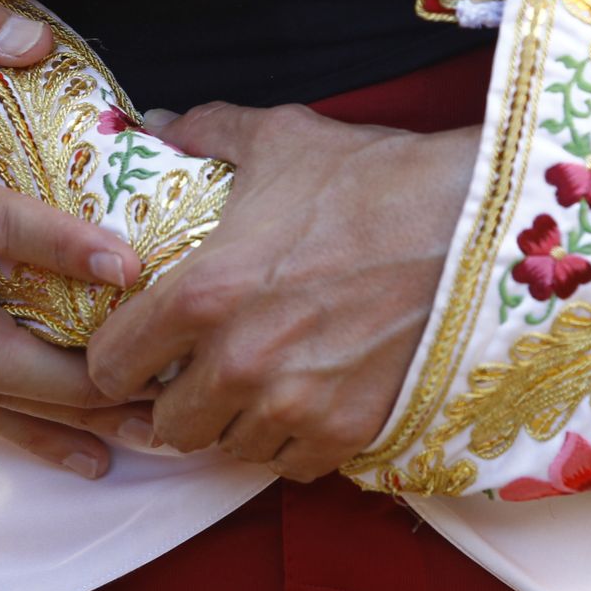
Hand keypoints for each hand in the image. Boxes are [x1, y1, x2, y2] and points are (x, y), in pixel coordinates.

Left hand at [87, 103, 478, 480]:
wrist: (477, 225)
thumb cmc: (373, 179)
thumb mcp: (279, 138)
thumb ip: (204, 132)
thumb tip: (160, 125)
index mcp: (203, 294)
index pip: (113, 365)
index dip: (116, 357)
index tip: (136, 346)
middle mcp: (240, 364)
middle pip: (169, 426)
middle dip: (175, 400)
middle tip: (197, 370)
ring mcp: (297, 407)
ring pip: (231, 449)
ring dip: (235, 423)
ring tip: (256, 384)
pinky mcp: (350, 432)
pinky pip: (294, 465)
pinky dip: (292, 441)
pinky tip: (306, 400)